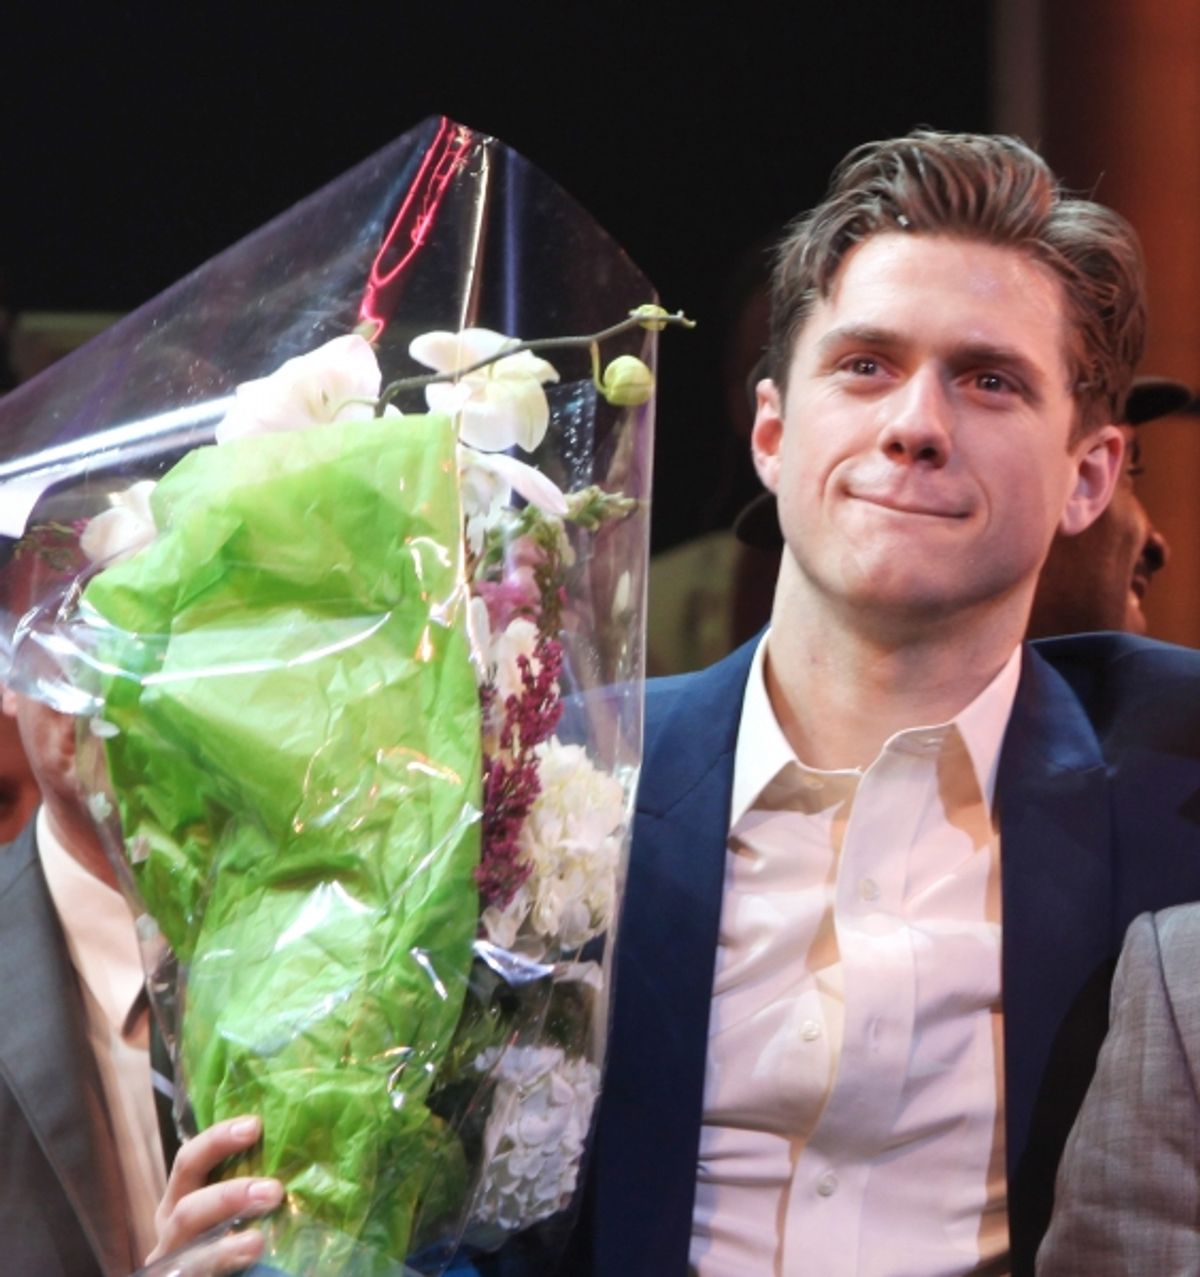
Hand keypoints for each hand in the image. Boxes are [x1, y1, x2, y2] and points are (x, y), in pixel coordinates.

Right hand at [144, 1115, 283, 1274]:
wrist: (219, 1266)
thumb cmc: (230, 1225)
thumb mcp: (233, 1199)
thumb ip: (252, 1176)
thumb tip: (304, 1146)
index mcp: (182, 1196)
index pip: (190, 1160)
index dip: (217, 1139)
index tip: (255, 1125)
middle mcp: (172, 1229)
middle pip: (187, 1209)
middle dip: (228, 1197)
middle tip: (274, 1191)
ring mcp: (176, 1262)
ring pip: (192, 1252)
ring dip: (227, 1245)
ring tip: (259, 1240)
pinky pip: (200, 1273)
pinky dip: (226, 1263)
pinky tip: (252, 1255)